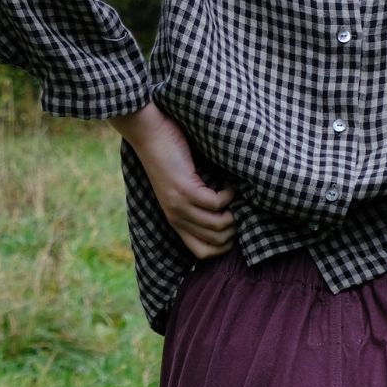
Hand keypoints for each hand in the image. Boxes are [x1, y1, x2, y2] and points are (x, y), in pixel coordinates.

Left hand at [109, 103, 235, 259]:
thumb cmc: (171, 155)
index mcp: (175, 220)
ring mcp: (179, 205)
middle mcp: (176, 217)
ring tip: (232, 193)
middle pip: (216, 242)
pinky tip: (228, 182)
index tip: (233, 225)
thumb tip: (230, 215)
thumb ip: (198, 204)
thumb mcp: (182, 187)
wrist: (149, 133)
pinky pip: (217, 203)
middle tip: (237, 206)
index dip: (223, 246)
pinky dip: (229, 194)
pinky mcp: (185, 190)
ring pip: (219, 225)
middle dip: (234, 227)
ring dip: (234, 210)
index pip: (202, 253)